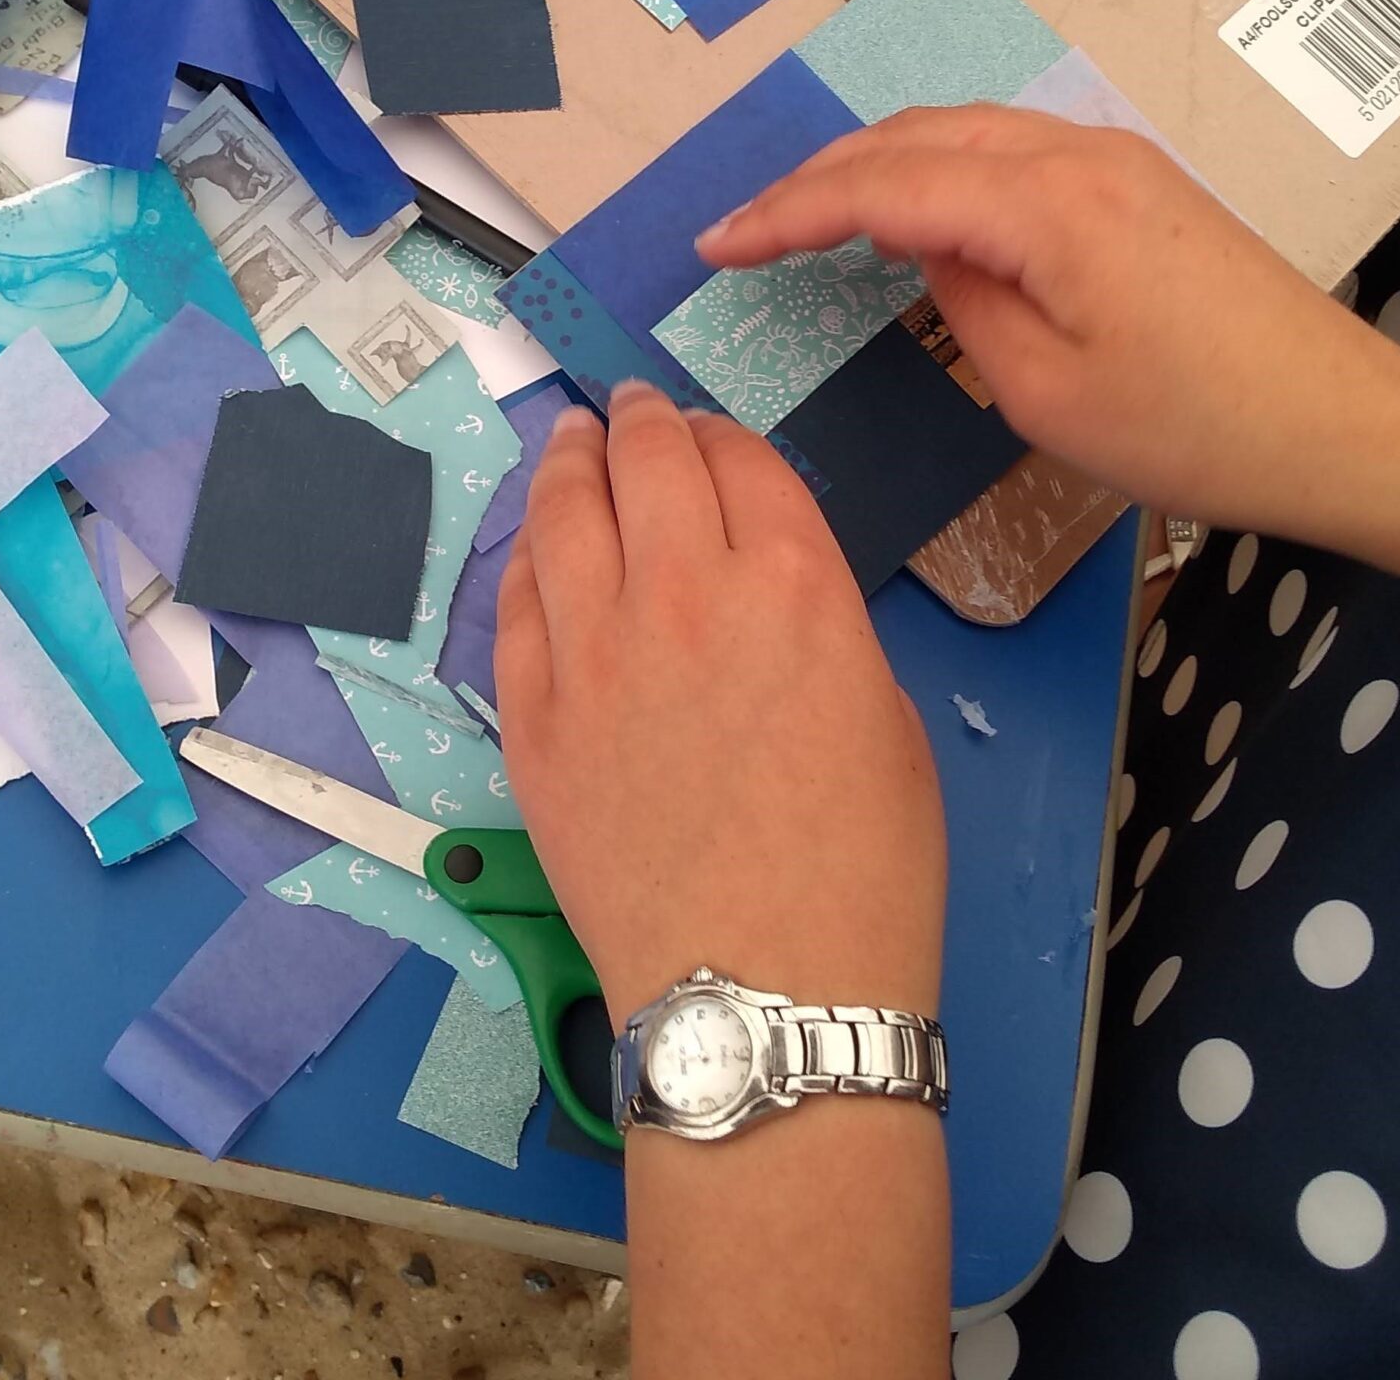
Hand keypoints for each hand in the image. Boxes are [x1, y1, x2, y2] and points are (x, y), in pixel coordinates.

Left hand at [495, 385, 944, 1028]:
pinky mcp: (533, 717)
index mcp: (791, 582)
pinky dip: (525, 558)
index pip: (738, 459)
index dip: (717, 431)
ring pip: (562, 514)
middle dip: (637, 420)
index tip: (702, 427)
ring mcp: (593, 652)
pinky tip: (532, 544)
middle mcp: (682, 592)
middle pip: (645, 462)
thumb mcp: (884, 714)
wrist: (765, 993)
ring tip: (567, 438)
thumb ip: (816, 623)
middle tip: (627, 406)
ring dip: (566, 460)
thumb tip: (762, 591)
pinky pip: (514, 606)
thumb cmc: (861, 872)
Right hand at [700, 106, 1399, 534]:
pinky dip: (937, 172)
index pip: (882, 186)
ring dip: (877, 167)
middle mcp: (1076, 152)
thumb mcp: (1047, 393)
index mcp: (1047, 203)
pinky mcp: (1138, 184)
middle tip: (744, 229)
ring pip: (961, 132)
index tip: (715, 244)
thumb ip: (964, 304)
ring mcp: (1114, 159)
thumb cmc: (1197, 430)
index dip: (788, 212)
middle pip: (914, 136)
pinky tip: (913, 216)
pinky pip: (1009, 152)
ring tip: (807, 219)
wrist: (1346, 425)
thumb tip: (929, 250)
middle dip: (819, 178)